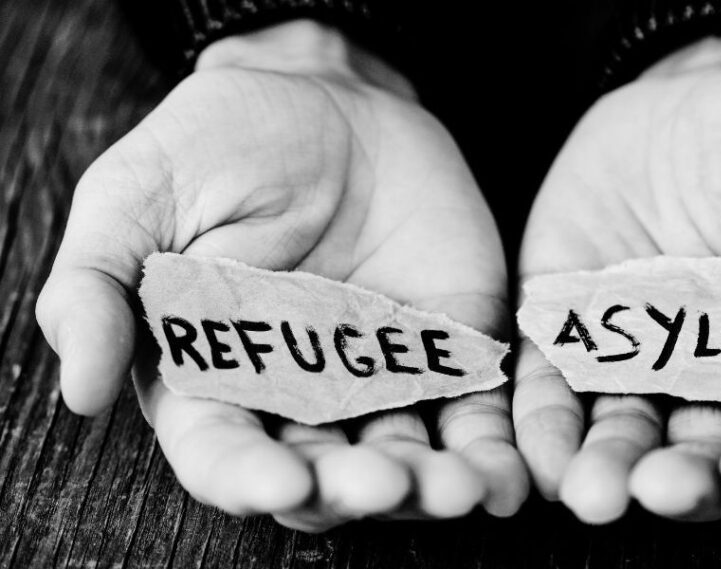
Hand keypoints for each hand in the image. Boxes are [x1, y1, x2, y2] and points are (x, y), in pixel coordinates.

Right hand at [36, 19, 527, 530]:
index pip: (223, 452)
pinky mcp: (449, 348)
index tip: (277, 484)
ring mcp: (380, 376)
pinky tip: (511, 471)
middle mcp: (300, 394)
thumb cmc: (220, 142)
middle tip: (384, 483)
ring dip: (434, 485)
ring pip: (407, 457)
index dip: (245, 478)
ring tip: (462, 488)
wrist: (327, 96)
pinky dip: (494, 446)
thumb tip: (79, 391)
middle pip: (325, 475)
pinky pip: (474, 409)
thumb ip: (100, 287)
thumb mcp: (137, 196)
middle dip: (355, 490)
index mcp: (216, 375)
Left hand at [514, 38, 720, 522]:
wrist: (696, 89)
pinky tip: (539, 451)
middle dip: (680, 482)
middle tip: (656, 487)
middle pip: (700, 457)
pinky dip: (542, 422)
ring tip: (590, 491)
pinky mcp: (572, 326)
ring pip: (621, 433)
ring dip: (605, 469)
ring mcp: (636, 356)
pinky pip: (553, 384)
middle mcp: (713, 377)